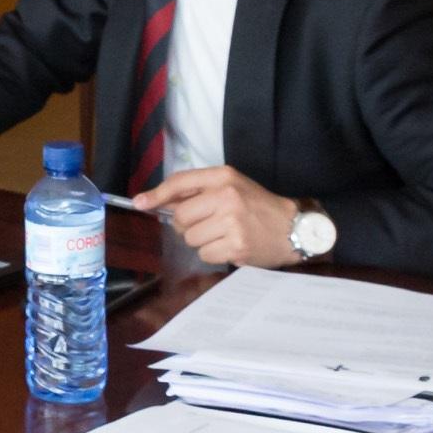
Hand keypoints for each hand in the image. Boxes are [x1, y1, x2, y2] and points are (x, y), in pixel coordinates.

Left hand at [142, 165, 295, 266]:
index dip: (157, 195)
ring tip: (223, 234)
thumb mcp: (231, 186)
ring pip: (190, 238)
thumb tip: (153, 201)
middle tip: (208, 224)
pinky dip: (213, 253)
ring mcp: (231, 223)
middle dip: (187, 224)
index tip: (141, 203)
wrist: (292, 228)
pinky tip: (230, 245)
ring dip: (201, 240)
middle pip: (180, 216)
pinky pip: (204, 254)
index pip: (180, 183)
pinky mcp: (235, 246)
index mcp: (224, 177)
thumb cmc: (257, 206)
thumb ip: (196, 190)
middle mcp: (226, 197)